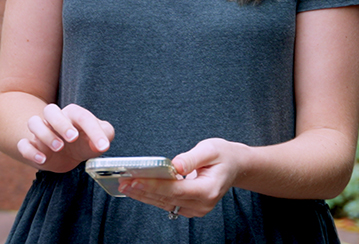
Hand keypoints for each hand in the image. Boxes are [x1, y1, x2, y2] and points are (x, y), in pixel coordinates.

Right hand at [17, 103, 114, 172]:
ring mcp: (41, 132)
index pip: (82, 116)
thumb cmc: (84, 142)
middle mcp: (55, 120)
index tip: (103, 147)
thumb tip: (102, 142)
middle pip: (51, 110)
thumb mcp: (99, 139)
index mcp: (73, 115)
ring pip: (33, 122)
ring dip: (45, 134)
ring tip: (58, 148)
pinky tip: (42, 160)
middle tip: (73, 138)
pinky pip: (23, 144)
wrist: (66, 155)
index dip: (94, 130)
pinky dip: (30, 151)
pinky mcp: (32, 147)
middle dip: (61, 123)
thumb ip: (106, 135)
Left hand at [120, 138, 244, 217]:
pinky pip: (168, 203)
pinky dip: (152, 196)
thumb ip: (192, 158)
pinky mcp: (190, 209)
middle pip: (167, 199)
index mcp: (209, 189)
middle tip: (123, 181)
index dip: (154, 185)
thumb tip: (175, 165)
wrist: (235, 166)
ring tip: (125, 185)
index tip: (135, 180)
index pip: (176, 189)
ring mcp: (197, 209)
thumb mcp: (210, 149)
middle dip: (143, 190)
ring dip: (144, 194)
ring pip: (165, 203)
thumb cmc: (223, 155)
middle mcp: (203, 204)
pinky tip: (138, 188)